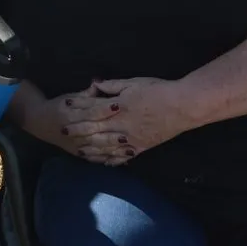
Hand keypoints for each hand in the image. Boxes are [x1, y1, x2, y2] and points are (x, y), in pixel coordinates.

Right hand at [21, 84, 127, 163]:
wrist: (39, 122)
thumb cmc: (58, 106)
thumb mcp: (69, 97)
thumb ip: (86, 94)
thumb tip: (99, 84)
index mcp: (70, 114)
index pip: (89, 112)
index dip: (104, 109)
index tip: (118, 105)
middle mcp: (72, 131)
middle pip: (93, 132)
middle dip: (110, 133)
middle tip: (127, 132)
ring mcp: (75, 144)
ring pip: (95, 147)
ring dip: (112, 148)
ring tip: (129, 147)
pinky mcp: (77, 153)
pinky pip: (93, 158)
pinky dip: (107, 159)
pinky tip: (122, 160)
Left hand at [61, 78, 193, 164]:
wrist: (184, 106)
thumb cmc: (159, 90)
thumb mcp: (134, 83)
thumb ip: (113, 86)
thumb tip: (94, 85)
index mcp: (119, 107)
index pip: (93, 108)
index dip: (78, 107)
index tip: (65, 106)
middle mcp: (122, 125)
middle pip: (94, 129)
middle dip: (77, 130)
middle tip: (62, 131)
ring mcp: (131, 138)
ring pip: (105, 146)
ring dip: (90, 148)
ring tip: (77, 149)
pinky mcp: (141, 147)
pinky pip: (122, 156)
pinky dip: (111, 160)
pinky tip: (102, 162)